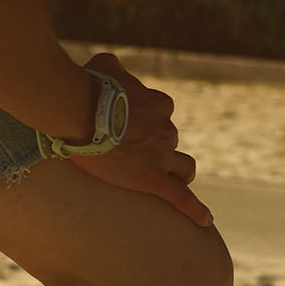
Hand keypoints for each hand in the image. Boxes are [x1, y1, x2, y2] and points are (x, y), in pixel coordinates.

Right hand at [65, 54, 214, 230]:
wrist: (79, 110)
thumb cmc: (88, 86)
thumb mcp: (104, 64)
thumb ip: (114, 67)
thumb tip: (109, 68)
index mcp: (158, 104)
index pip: (162, 112)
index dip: (149, 119)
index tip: (132, 124)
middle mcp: (165, 129)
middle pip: (170, 141)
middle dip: (158, 147)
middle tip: (132, 154)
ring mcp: (161, 156)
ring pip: (184, 168)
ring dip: (179, 173)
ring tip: (168, 181)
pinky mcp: (151, 179)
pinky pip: (180, 198)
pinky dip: (195, 210)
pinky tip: (205, 221)